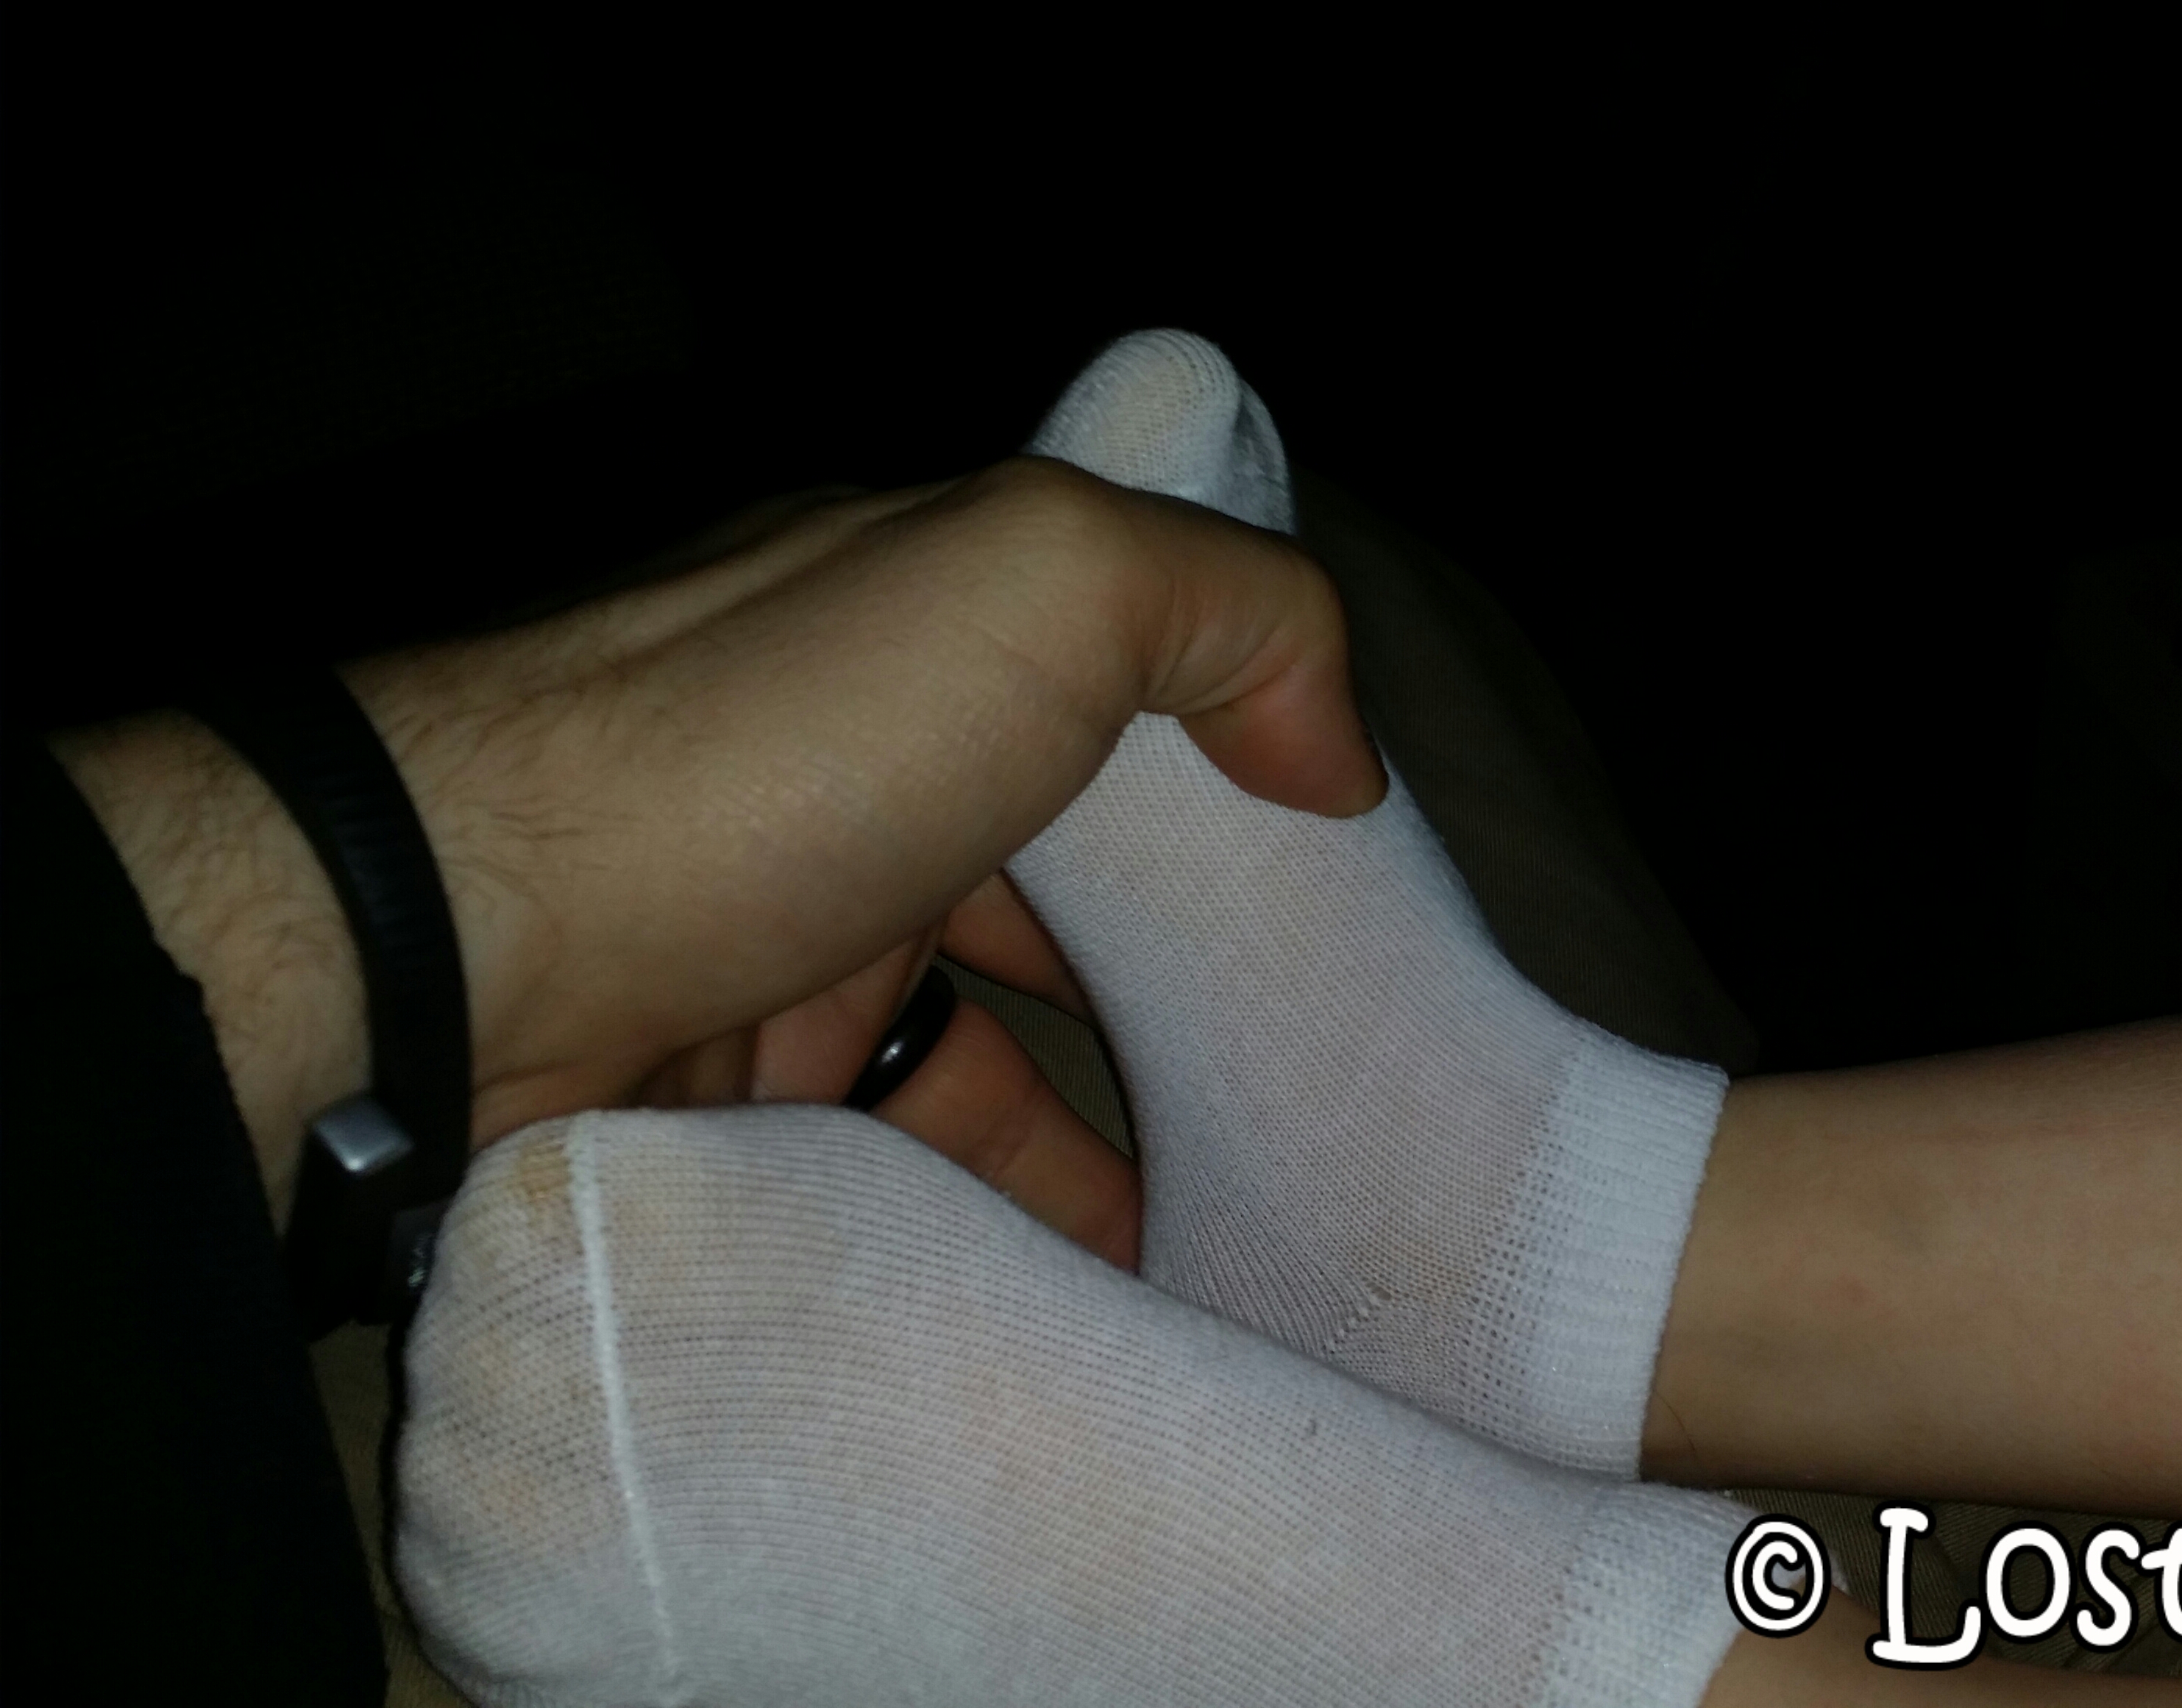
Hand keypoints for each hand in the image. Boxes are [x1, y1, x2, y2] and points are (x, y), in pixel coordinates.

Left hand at [53, 456, 1382, 1239]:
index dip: (1236, 758)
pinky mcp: (737, 1090)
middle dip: (1195, 971)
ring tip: (1261, 1220)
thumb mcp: (1043, 579)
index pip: (1115, 670)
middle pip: (1067, 874)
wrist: (453, 956)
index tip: (1361, 878)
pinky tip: (1114, 1280)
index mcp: (915, 621)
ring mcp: (787, 931)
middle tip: (1338, 1083)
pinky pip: (911, 1154)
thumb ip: (1232, 613)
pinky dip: (1011, 1210)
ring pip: (996, 1036)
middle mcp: (849, 763)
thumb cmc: (775, 745)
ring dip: (1120, 1120)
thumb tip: (1342, 762)